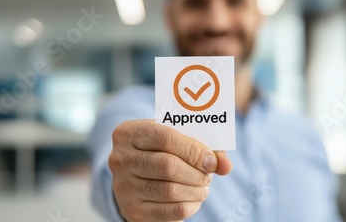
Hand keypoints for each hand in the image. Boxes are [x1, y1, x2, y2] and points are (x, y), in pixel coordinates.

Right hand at [109, 119, 231, 221]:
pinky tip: (194, 199)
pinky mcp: (132, 210)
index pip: (165, 138)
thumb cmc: (160, 148)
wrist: (132, 172)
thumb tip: (225, 165)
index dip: (194, 150)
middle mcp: (120, 159)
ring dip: (196, 190)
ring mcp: (123, 186)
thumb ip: (203, 145)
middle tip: (209, 174)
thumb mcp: (174, 136)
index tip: (212, 160)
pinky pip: (171, 211)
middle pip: (168, 166)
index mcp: (129, 133)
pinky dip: (190, 206)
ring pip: (171, 191)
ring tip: (203, 186)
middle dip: (196, 172)